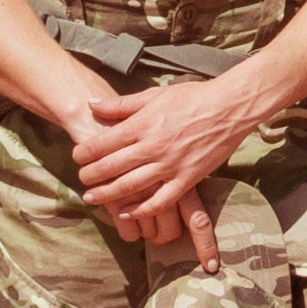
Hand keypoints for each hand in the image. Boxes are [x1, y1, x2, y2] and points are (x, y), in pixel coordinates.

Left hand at [69, 75, 260, 248]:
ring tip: (92, 198)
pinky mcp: (188, 178)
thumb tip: (92, 104)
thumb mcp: (154, 95)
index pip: (102, 142)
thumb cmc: (192, 98)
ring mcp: (171, 165)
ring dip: (107, 195)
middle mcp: (153, 146)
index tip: (77, 157)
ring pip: (130, 186)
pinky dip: (142, 210)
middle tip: (81, 179)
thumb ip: (121, 104)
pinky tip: (127, 212)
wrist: (229, 107)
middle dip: (90, 175)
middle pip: (111, 167)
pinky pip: (161, 201)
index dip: (84, 152)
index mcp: (143, 124)